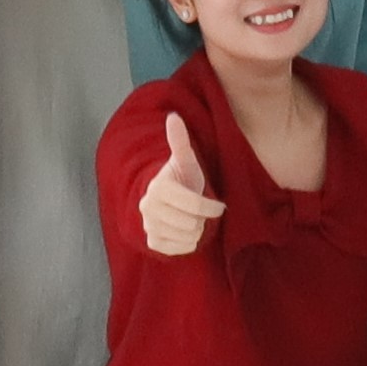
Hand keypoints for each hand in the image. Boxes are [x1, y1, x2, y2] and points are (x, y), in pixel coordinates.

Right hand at [136, 112, 224, 256]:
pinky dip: (188, 242)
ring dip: (197, 230)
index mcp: (159, 187)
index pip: (195, 205)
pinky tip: (185, 230)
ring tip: (193, 219)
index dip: (212, 207)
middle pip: (192, 223)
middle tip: (200, 211)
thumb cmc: (183, 178)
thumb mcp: (186, 161)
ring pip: (188, 237)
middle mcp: (148, 207)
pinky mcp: (152, 241)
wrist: (166, 199)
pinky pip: (179, 249)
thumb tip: (173, 116)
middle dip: (202, 218)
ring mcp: (148, 225)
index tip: (218, 205)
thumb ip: (180, 141)